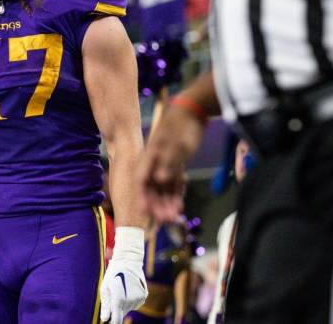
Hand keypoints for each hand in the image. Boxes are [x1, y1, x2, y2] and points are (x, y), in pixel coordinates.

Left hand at [100, 227, 147, 323]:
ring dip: (123, 305)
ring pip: (129, 309)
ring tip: (121, 290)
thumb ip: (106, 305)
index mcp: (119, 298)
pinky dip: (130, 301)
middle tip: (112, 297)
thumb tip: (105, 319)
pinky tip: (127, 290)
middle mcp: (131, 300)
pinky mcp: (144, 297)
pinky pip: (134, 304)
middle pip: (122, 313)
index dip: (113, 323)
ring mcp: (139, 299)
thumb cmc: (113, 274)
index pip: (117, 318)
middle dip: (116, 311)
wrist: (129, 261)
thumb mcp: (105, 287)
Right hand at [136, 103, 203, 221]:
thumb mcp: (175, 145)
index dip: (142, 198)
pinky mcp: (174, 166)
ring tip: (174, 217)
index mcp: (147, 158)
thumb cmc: (181, 127)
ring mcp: (163, 165)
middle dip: (157, 206)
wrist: (191, 112)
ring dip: (166, 204)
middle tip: (166, 220)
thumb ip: (167, 163)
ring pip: (162, 189)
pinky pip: (172, 185)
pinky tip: (179, 205)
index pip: (141, 182)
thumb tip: (160, 180)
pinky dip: (175, 195)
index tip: (146, 212)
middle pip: (151, 189)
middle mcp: (153, 164)